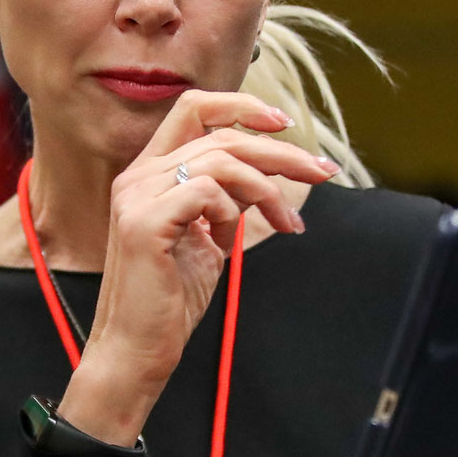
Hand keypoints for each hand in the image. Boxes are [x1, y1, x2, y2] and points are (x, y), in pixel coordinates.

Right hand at [57, 90, 339, 445]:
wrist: (137, 350)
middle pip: (221, 135)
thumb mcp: (206, 237)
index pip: (193, 108)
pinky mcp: (145, 222)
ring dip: (267, 190)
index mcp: (149, 173)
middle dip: (280, 151)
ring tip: (285, 224)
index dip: (241, 106)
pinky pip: (208, 192)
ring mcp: (138, 196)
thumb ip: (225, 201)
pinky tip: (230, 246)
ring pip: (221, 160)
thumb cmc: (170, 298)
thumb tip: (265, 179)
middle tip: (320, 171)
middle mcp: (138, 176)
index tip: (284, 123)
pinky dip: (232, 214)